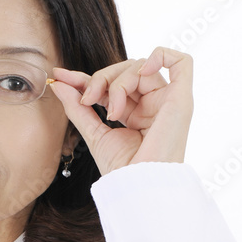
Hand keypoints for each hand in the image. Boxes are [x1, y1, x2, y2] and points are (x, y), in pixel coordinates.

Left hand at [48, 47, 193, 173]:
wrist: (137, 186)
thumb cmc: (121, 169)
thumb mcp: (93, 133)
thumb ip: (77, 107)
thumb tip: (59, 83)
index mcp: (135, 113)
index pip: (112, 83)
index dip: (87, 77)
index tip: (61, 77)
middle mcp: (152, 104)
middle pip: (126, 70)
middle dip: (101, 78)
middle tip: (88, 98)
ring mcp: (168, 101)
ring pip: (141, 67)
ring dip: (118, 82)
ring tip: (112, 112)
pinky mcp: (181, 99)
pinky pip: (181, 62)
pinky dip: (161, 55)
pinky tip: (143, 70)